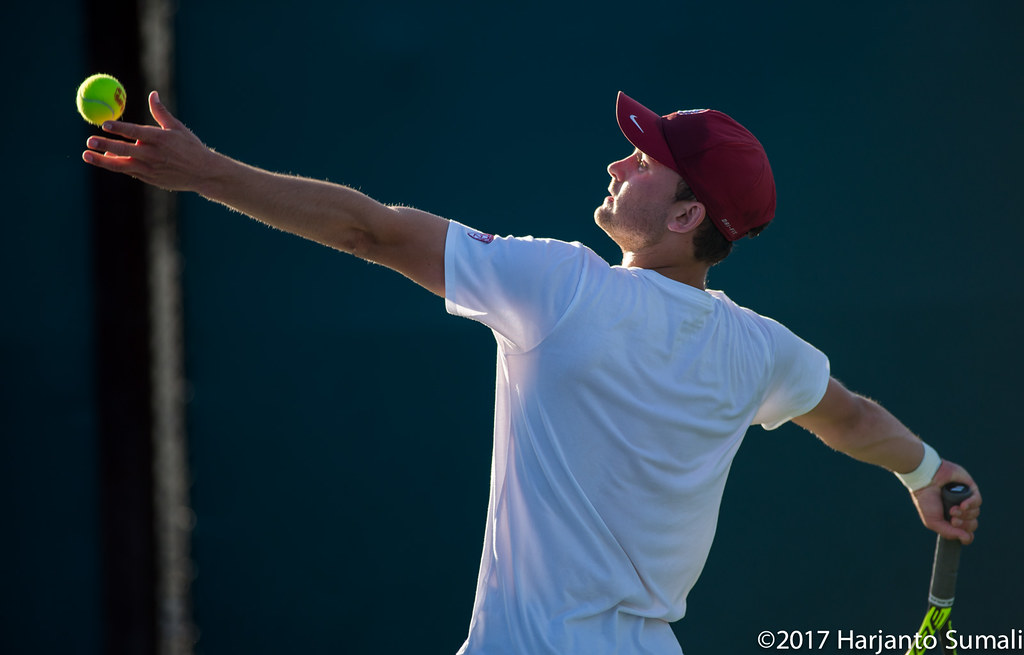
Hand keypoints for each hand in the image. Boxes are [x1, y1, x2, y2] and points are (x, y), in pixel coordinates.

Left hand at [82, 90, 216, 191]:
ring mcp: (150, 169)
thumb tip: (152, 94)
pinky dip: (116, 165)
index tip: (104, 124)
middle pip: (124, 149)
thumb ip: (160, 112)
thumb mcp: (177, 128)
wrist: (203, 174)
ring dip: (103, 160)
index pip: (135, 132)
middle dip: (105, 145)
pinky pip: (129, 171)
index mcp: (160, 139)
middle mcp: (153, 155)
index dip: (119, 128)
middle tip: (89, 140)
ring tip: (86, 155)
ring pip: (122, 165)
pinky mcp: (149, 179)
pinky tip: (105, 159)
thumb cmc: (191, 148)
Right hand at [911, 459, 981, 543]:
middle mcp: (960, 510)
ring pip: (975, 513)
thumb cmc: (926, 500)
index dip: (965, 535)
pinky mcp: (970, 488)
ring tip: (953, 508)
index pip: (966, 532)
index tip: (960, 533)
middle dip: (964, 524)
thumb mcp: (933, 521)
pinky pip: (978, 501)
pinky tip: (963, 504)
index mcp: (951, 519)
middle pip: (972, 525)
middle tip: (953, 519)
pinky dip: (971, 504)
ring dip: (965, 514)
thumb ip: (949, 533)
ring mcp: (966, 499)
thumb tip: (966, 538)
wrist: (924, 481)